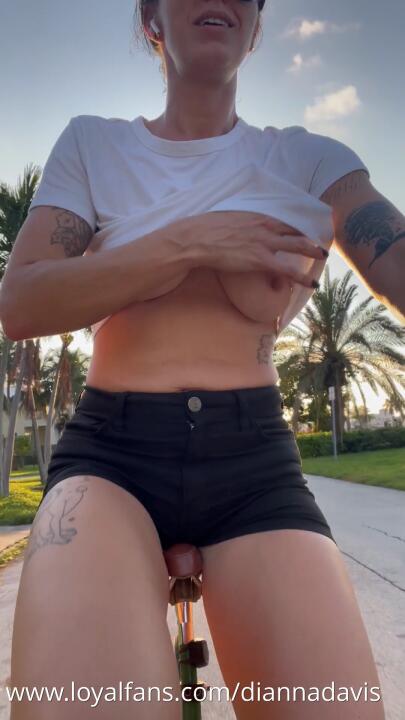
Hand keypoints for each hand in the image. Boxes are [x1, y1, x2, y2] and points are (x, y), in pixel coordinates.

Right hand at [178, 210, 326, 288]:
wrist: (198, 239)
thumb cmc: (206, 230)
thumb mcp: (227, 219)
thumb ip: (239, 222)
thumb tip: (238, 227)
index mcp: (257, 217)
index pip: (283, 221)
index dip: (296, 227)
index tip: (304, 231)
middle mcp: (265, 227)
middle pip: (295, 231)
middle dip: (310, 237)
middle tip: (320, 243)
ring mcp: (265, 243)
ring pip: (298, 246)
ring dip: (313, 251)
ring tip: (322, 257)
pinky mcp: (260, 260)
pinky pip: (287, 269)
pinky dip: (302, 277)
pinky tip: (312, 283)